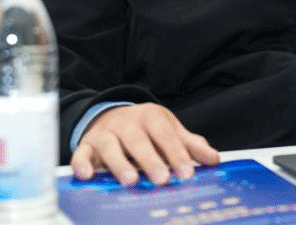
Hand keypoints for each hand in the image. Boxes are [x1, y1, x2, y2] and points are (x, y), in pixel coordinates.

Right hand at [70, 102, 219, 186]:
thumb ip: (190, 145)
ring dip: (120, 163)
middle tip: (162, 179)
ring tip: (131, 181)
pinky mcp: (86, 145)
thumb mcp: (169, 131)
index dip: (177, 154)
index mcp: (150, 117)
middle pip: (138, 140)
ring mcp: (105, 133)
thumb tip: (214, 159)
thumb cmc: (146, 129)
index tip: (187, 173)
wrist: (111, 115)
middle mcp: (126, 122)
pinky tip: (87, 175)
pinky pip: (81, 153)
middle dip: (150, 160)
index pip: (165, 135)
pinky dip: (82, 163)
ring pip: (110, 146)